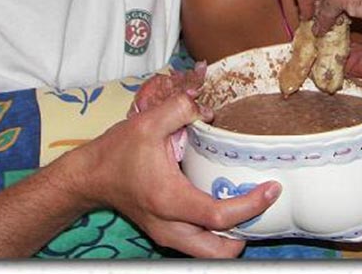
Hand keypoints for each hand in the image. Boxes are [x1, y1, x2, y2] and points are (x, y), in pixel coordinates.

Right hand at [71, 90, 281, 257]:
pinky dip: (217, 233)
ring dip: (231, 236)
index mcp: (168, 200)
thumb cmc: (117, 152)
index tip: (272, 189)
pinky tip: (226, 205)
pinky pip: (199, 243)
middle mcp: (169, 226)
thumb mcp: (147, 122)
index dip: (251, 205)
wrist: (90, 177)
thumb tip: (207, 108)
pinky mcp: (165, 234)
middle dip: (245, 233)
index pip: (219, 216)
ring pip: (208, 253)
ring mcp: (166, 235)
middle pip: (218, 251)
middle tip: (262, 205)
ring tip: (247, 206)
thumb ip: (179, 109)